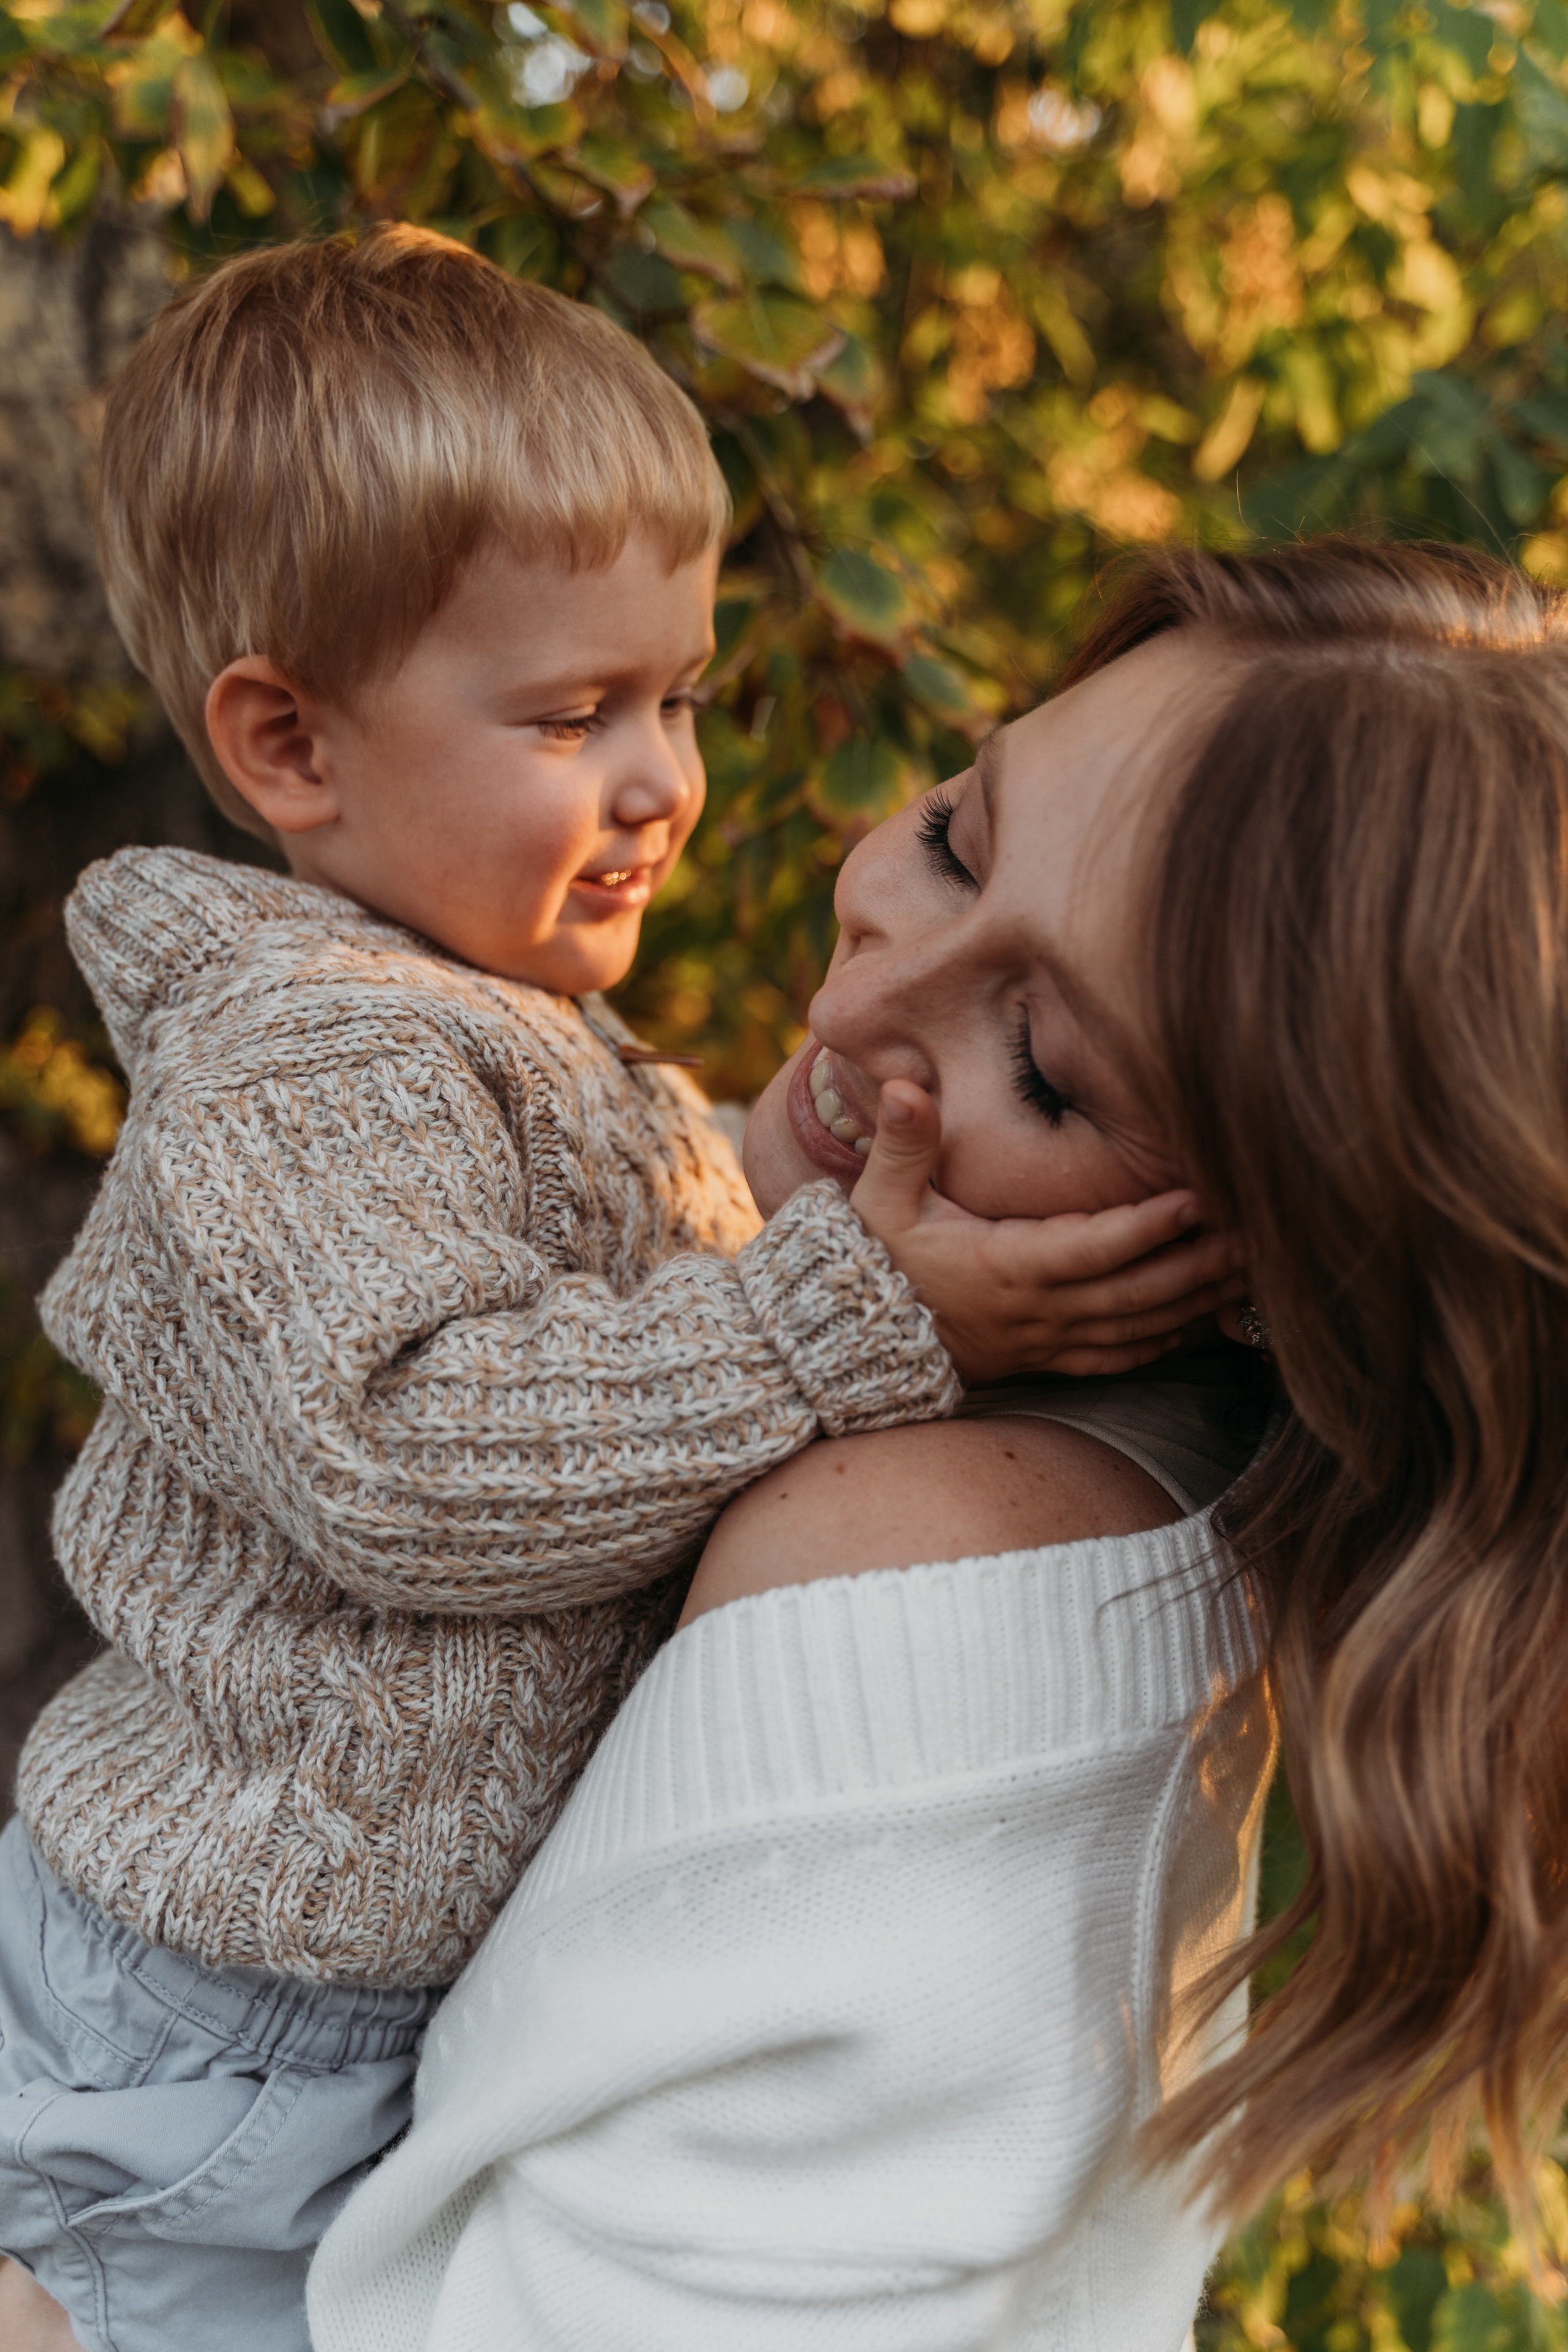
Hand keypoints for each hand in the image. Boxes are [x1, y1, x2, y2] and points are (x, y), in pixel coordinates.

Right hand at [850, 1080, 1246, 1384]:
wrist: (851, 1339)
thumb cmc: (871, 1259)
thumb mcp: (878, 1197)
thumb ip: (903, 1142)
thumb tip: (905, 1086)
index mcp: (1005, 1266)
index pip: (1093, 1247)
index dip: (1148, 1226)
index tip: (1196, 1198)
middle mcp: (1036, 1310)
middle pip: (1136, 1292)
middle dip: (1198, 1264)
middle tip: (1255, 1234)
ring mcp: (1045, 1341)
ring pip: (1138, 1327)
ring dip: (1195, 1302)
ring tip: (1247, 1272)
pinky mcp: (1045, 1360)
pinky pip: (1117, 1358)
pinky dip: (1163, 1341)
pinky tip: (1198, 1321)